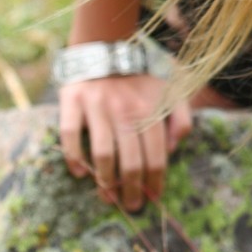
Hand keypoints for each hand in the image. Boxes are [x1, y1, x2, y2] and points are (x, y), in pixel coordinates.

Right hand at [58, 74, 191, 211]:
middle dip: (132, 190)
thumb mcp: (172, 88)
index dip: (155, 181)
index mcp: (150, 110)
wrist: (105, 45)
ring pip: (103, 153)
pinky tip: (79, 172)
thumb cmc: (141, 74)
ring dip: (105, 181)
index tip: (152, 197)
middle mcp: (125, 110)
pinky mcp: (72, 102)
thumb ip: (181, 116)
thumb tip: (174, 149)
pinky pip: (70, 135)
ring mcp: (97, 107)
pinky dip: (74, 157)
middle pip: (131, 161)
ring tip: (107, 196)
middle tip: (130, 206)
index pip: (156, 156)